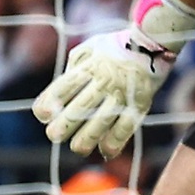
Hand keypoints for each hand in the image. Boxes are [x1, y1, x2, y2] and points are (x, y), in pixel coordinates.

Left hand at [34, 0, 194, 159]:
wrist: (152, 42)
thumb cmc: (114, 47)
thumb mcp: (90, 48)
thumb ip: (74, 67)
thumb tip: (59, 94)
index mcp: (89, 66)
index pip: (64, 87)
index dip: (50, 102)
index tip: (43, 115)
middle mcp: (104, 80)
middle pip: (80, 107)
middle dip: (64, 125)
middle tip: (54, 136)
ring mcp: (122, 93)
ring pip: (102, 121)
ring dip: (87, 138)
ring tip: (77, 148)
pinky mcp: (140, 104)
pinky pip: (127, 126)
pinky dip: (116, 141)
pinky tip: (106, 151)